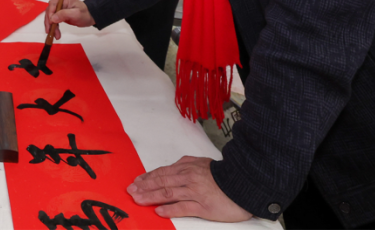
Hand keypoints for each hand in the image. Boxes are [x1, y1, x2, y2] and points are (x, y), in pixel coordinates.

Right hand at [43, 0, 94, 38]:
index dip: (50, 14)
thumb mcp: (76, 14)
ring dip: (51, 26)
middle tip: (50, 32)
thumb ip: (64, 14)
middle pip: (50, 11)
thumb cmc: (85, 14)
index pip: (52, 5)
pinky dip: (54, 27)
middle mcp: (60, 2)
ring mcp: (60, 8)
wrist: (90, 17)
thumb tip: (52, 18)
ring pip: (51, 17)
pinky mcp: (60, 14)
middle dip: (49, 22)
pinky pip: (54, 20)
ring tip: (55, 36)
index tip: (51, 23)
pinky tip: (56, 34)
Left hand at [128, 157, 251, 221]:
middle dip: (144, 187)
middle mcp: (188, 178)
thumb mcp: (202, 163)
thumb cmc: (222, 175)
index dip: (147, 178)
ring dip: (151, 197)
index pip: (162, 172)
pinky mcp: (203, 207)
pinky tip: (159, 211)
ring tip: (138, 200)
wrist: (243, 184)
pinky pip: (183, 207)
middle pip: (161, 182)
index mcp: (187, 168)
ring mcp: (195, 193)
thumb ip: (185, 164)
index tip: (135, 182)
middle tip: (130, 192)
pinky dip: (169, 209)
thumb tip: (171, 168)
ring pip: (168, 194)